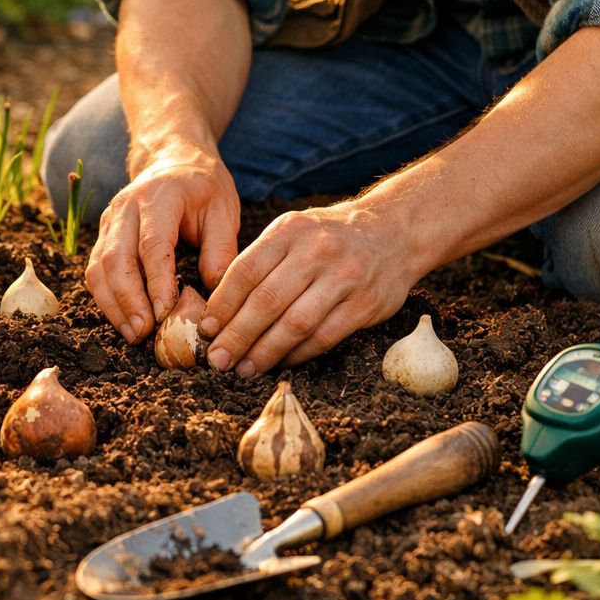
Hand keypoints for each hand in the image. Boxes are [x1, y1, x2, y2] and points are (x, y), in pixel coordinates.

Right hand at [84, 143, 240, 343]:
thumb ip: (221, 250)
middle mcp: (126, 208)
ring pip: (98, 268)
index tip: (166, 313)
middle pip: (116, 258)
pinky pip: (95, 271)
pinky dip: (106, 299)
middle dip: (127, 300)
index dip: (156, 282)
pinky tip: (124, 320)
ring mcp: (109, 221)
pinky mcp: (103, 235)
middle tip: (144, 332)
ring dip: (112, 305)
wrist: (173, 159)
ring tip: (133, 334)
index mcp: (159, 197)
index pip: (152, 244)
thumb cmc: (203, 186)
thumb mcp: (224, 210)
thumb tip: (214, 294)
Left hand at [199, 202, 422, 374]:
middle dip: (238, 335)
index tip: (206, 329)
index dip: (222, 304)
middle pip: (267, 300)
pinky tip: (280, 363)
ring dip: (265, 352)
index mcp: (290, 230)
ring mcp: (344, 278)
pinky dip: (298, 354)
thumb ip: (260, 262)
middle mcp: (316, 251)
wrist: (393, 231)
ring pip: (295, 323)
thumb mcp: (292, 231)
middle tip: (218, 360)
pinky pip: (324, 337)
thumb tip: (218, 308)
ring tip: (244, 369)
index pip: (246, 270)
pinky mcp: (365, 304)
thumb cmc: (328, 236)